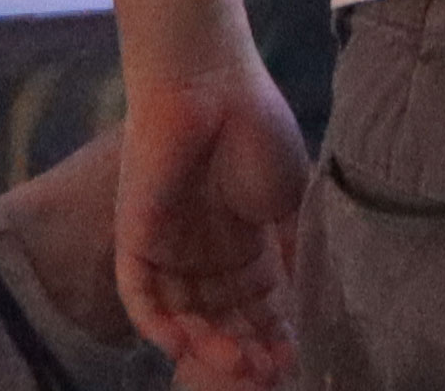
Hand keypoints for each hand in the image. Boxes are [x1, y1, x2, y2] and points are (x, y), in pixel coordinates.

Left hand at [110, 66, 311, 389]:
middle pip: (221, 316)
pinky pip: (141, 295)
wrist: (210, 83)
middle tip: (268, 371)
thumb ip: (293, 247)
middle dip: (244, 347)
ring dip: (207, 343)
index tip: (293, 357)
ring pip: (183, 314)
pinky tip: (184, 344)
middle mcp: (203, 251)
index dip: (273, 332)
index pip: (254, 303)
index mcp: (241, 240)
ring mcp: (168, 248)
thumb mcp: (289, 197)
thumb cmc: (256, 130)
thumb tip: (309, 298)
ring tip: (238, 364)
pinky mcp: (134, 240)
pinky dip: (159, 323)